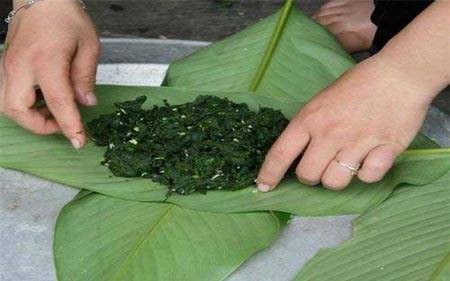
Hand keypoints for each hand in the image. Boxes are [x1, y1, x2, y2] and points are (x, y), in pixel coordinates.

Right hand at [0, 0, 99, 148]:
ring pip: (8, 105)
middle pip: (17, 110)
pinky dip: (26, 105)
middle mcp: (20, 66)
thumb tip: (86, 103)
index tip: (79, 141)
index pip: (58, 103)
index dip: (70, 126)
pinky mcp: (7, 65)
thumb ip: (86, 77)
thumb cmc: (66, 16)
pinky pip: (9, 94)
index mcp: (45, 61)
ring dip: (30, 116)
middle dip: (39, 125)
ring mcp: (9, 66)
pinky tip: (45, 99)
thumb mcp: (88, 46)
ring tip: (55, 112)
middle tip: (63, 123)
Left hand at [256, 55, 436, 190]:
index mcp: (310, 118)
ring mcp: (357, 143)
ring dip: (336, 178)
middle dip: (310, 177)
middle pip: (307, 176)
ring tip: (344, 164)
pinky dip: (367, 173)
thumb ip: (308, 126)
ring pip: (334, 183)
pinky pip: (367, 178)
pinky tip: (369, 159)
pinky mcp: (385, 150)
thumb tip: (295, 154)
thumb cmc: (356, 85)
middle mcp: (330, 133)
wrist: (398, 74)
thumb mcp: (321, 100)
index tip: (262, 187)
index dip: (269, 174)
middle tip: (319, 166)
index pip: (281, 153)